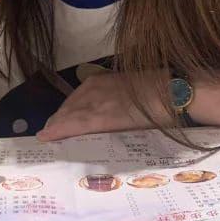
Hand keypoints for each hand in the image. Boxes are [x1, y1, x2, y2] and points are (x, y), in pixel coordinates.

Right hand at [36, 71, 169, 141]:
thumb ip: (109, 136)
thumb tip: (91, 143)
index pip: (74, 123)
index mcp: (104, 114)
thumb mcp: (133, 133)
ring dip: (64, 111)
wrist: (176, 91)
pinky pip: (83, 89)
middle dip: (57, 123)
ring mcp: (102, 85)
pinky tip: (73, 105)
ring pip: (75, 99)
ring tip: (55, 123)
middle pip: (70, 111)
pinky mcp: (107, 77)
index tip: (43, 138)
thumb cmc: (159, 119)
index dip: (57, 131)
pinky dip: (74, 100)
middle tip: (46, 135)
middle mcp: (99, 97)